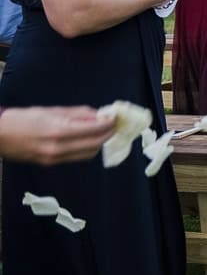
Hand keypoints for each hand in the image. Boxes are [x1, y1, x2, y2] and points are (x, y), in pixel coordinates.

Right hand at [0, 106, 114, 164]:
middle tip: (114, 125)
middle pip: (95, 145)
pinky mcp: (51, 164)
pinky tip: (88, 139)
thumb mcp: (51, 110)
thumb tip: (99, 115)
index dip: (109, 124)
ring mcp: (54, 159)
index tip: (116, 118)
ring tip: (103, 131)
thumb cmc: (22, 118)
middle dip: (108, 135)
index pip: (94, 130)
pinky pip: (76, 157)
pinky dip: (87, 148)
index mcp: (59, 131)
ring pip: (88, 154)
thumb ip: (77, 114)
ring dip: (99, 143)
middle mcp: (58, 148)